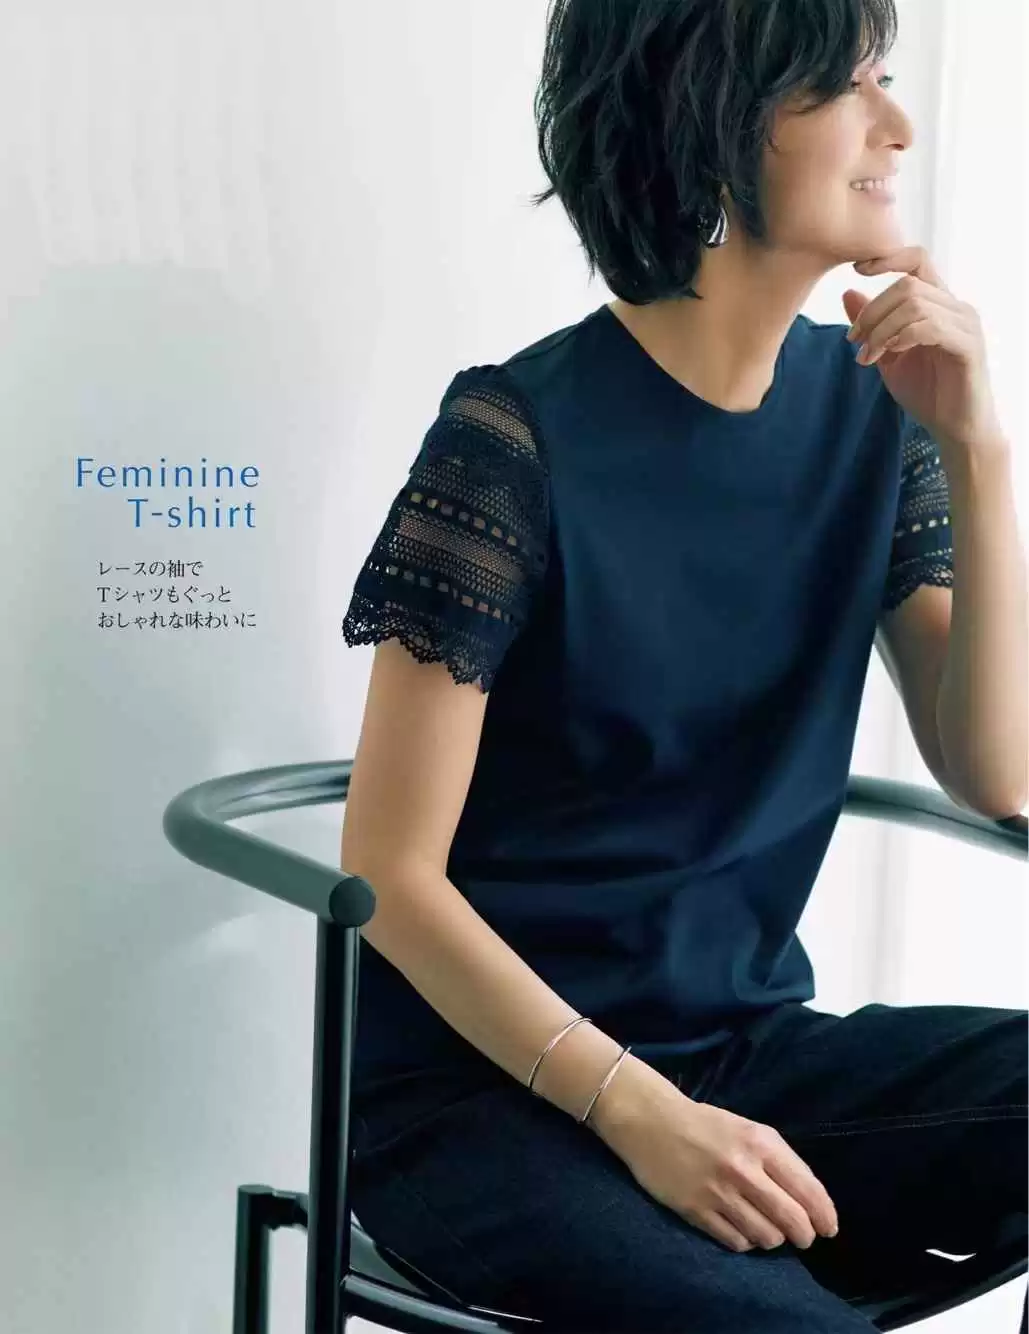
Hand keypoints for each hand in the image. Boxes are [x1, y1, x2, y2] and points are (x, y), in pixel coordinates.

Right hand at [589, 1058, 838, 1253]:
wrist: (650, 1121)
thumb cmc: (705, 1125)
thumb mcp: (748, 1130)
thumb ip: (779, 1161)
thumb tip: (810, 1204)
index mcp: (760, 1143)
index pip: (807, 1189)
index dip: (824, 1215)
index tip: (829, 1228)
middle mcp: (743, 1169)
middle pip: (792, 1220)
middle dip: (804, 1235)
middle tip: (801, 1236)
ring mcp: (719, 1192)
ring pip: (766, 1237)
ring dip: (772, 1239)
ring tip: (766, 1229)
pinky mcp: (696, 1210)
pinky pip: (736, 1242)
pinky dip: (744, 1241)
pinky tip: (740, 1229)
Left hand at [842, 244, 1005, 458]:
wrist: (953, 427)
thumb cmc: (926, 391)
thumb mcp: (888, 355)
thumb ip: (872, 325)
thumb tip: (848, 292)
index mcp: (938, 304)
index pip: (917, 260)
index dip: (888, 258)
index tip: (856, 269)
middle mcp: (955, 307)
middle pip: (907, 284)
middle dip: (872, 312)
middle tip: (854, 341)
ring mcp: (965, 324)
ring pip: (916, 303)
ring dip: (882, 329)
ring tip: (868, 356)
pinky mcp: (968, 345)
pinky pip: (930, 326)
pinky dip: (902, 337)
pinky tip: (890, 353)